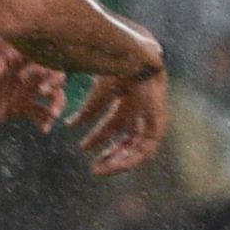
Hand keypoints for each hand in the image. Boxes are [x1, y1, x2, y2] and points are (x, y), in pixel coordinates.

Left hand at [0, 40, 61, 132]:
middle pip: (52, 71)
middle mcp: (20, 69)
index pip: (44, 51)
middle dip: (55, 83)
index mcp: (13, 53)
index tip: (43, 76)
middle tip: (43, 93)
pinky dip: (46, 119)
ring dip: (57, 102)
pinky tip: (43, 128)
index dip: (50, 62)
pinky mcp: (17, 107)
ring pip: (51, 92)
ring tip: (52, 115)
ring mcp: (20, 88)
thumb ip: (5, 49)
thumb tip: (30, 36)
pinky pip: (40, 112)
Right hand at [68, 57, 172, 172]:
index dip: (98, 138)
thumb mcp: (99, 94)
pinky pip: (145, 150)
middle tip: (93, 167)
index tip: (82, 148)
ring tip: (98, 170)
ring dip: (118, 162)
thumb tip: (70, 126)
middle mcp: (141, 110)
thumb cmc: (117, 68)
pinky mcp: (159, 125)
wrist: (135, 58)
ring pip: (136, 149)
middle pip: (126, 139)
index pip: (114, 126)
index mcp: (128, 99)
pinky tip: (113, 165)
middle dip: (109, 154)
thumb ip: (88, 111)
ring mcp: (152, 118)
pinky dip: (130, 159)